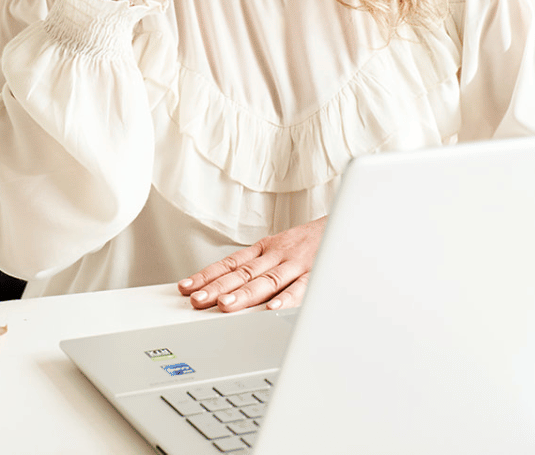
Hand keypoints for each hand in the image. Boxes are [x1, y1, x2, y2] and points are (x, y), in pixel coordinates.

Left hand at [177, 216, 326, 312]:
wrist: (347, 223)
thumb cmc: (311, 243)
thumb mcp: (280, 248)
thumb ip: (259, 267)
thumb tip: (228, 286)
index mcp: (265, 249)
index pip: (230, 263)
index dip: (207, 275)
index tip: (187, 287)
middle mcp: (276, 255)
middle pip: (242, 274)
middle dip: (217, 288)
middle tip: (197, 300)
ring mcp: (295, 264)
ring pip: (266, 281)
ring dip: (244, 295)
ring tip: (224, 306)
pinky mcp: (316, 273)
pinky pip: (301, 288)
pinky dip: (287, 299)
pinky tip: (272, 309)